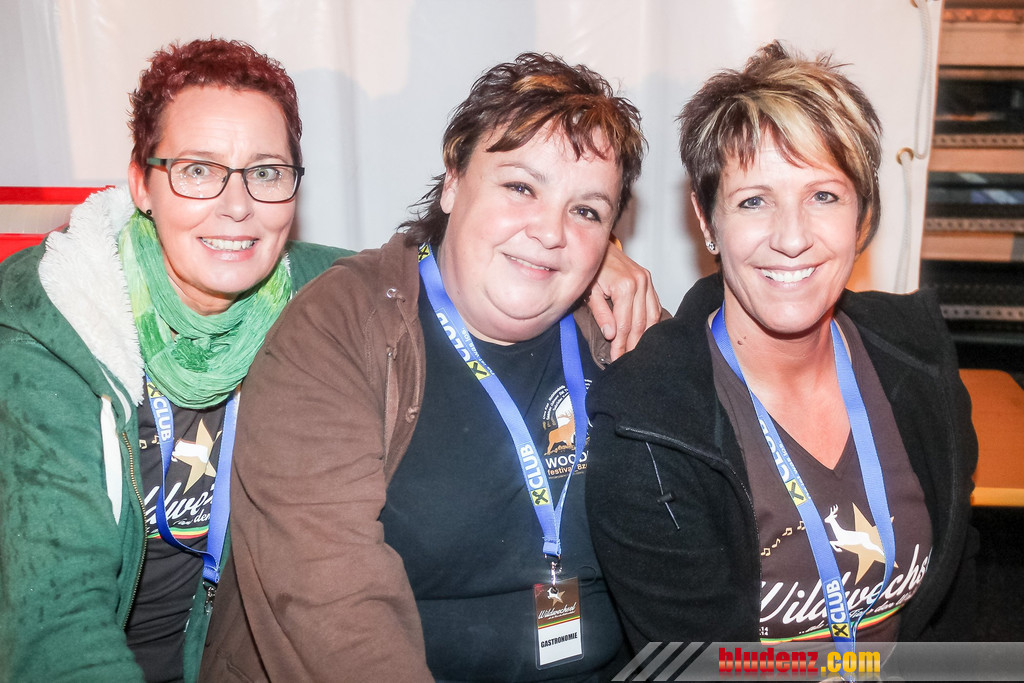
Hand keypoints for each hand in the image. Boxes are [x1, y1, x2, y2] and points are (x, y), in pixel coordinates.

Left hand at [586, 240, 660, 360]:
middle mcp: (640, 283)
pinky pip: (654, 306)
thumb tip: (611, 334)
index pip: (624, 324)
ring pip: (651, 317)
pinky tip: (646, 334)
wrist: (597, 247)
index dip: (620, 344)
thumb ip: (601, 313)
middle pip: (640, 323)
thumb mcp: (590, 292)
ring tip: (635, 351)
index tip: (616, 358)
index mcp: (625, 286)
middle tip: (626, 360)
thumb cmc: (591, 269)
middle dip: (632, 344)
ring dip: (644, 336)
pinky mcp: (649, 281)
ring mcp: (647, 281)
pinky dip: (651, 322)